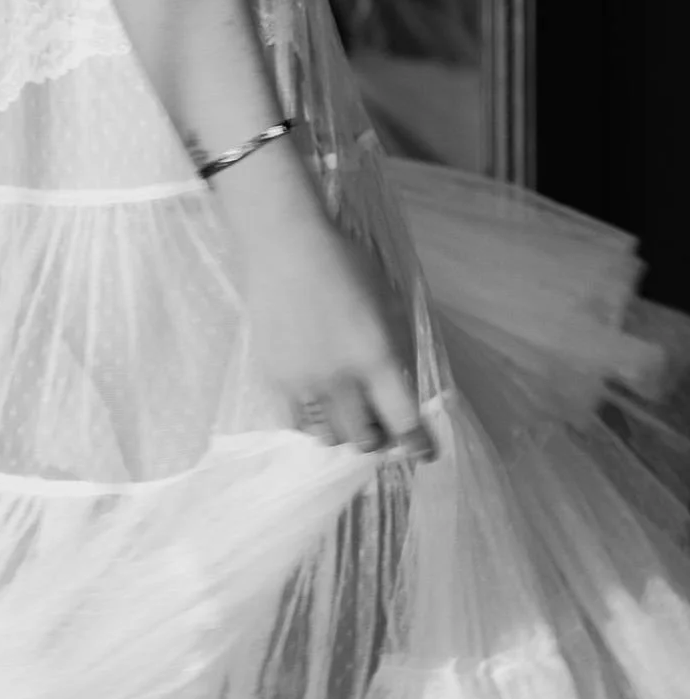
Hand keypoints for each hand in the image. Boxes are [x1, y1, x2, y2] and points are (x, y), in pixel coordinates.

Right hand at [225, 189, 432, 460]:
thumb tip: (403, 387)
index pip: (403, 420)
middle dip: (379, 439)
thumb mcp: (387, 301)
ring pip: (329, 437)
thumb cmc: (343, 263)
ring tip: (348, 415)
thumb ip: (396, 348)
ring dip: (345, 432)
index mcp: (375, 356)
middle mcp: (339, 379)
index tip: (424, 453)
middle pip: (364, 439)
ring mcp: (302, 382)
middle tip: (382, 426)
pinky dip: (314, 421)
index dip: (418, 444)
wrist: (283, 245)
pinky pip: (297, 421)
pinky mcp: (274, 378)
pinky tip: (319, 403)